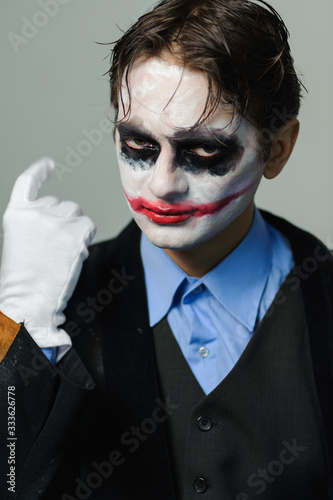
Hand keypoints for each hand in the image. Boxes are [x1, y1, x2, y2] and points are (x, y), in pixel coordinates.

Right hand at [0, 158, 95, 349]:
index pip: (28, 182)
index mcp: (16, 214)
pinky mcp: (75, 232)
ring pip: (76, 214)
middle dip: (63, 221)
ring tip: (61, 253)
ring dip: (75, 229)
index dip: (40, 170)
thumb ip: (33, 223)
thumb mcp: (18, 242)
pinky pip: (88, 224)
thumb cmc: (23, 280)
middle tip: (53, 248)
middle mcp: (35, 212)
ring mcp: (55, 221)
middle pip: (61, 204)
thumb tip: (59, 215)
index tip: (49, 164)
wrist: (28, 302)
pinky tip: (73, 253)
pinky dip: (85, 237)